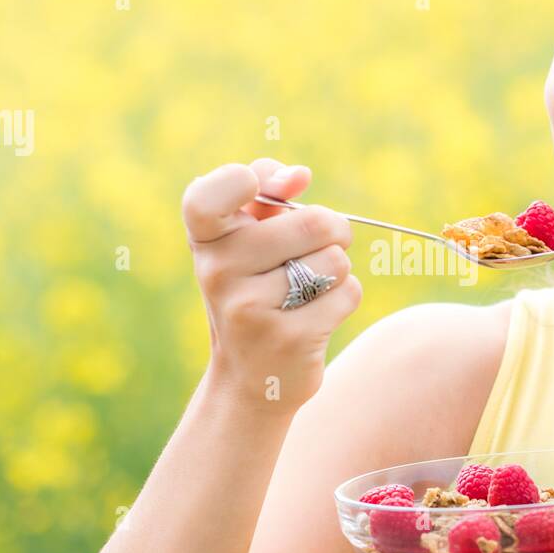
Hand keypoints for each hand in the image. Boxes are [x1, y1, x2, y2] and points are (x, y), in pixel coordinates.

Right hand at [183, 158, 361, 414]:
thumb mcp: (248, 237)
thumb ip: (269, 191)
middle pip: (313, 222)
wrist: (250, 377)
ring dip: (338, 270)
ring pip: (336, 260)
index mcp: (205, 239)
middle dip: (334, 230)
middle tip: (320, 248)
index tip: (256, 189)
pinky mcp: (287, 338)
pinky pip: (347, 294)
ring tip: (310, 288)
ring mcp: (249, 308)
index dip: (237, 182)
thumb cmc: (255, 288)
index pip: (206, 197)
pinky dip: (344, 299)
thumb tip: (298, 175)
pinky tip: (316, 316)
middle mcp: (217, 272)